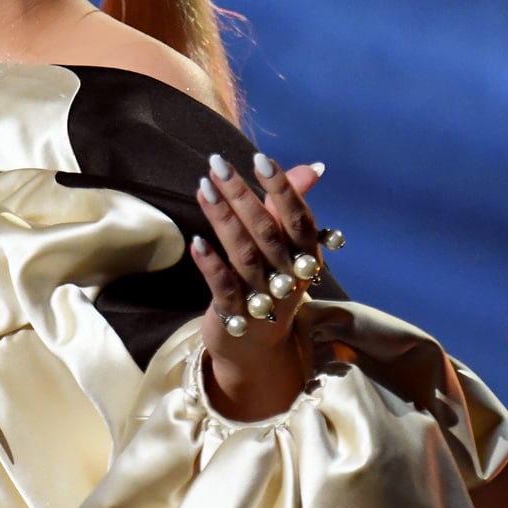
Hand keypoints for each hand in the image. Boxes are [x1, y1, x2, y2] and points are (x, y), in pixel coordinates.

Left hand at [189, 153, 326, 419]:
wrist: (258, 349)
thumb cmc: (271, 285)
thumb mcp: (286, 248)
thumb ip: (289, 207)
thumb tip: (312, 167)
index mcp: (305, 257)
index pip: (299, 219)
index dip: (283, 189)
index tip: (260, 158)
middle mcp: (289, 277)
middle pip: (267, 232)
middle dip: (242, 195)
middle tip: (217, 164)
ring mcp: (264, 298)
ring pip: (244, 254)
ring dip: (223, 219)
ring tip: (203, 188)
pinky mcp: (237, 317)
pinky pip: (224, 288)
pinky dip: (211, 265)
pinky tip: (196, 242)